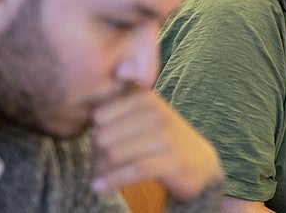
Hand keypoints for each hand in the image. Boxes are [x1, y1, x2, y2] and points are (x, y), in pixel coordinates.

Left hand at [90, 87, 222, 200]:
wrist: (199, 162)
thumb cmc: (164, 140)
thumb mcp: (145, 116)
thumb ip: (119, 109)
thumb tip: (86, 117)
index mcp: (146, 98)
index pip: (101, 115)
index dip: (94, 132)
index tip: (97, 144)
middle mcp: (157, 114)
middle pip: (104, 136)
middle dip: (96, 153)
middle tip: (99, 164)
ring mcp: (165, 137)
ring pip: (115, 153)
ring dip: (102, 170)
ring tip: (99, 176)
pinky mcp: (171, 160)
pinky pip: (132, 170)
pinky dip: (112, 181)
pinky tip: (99, 186)